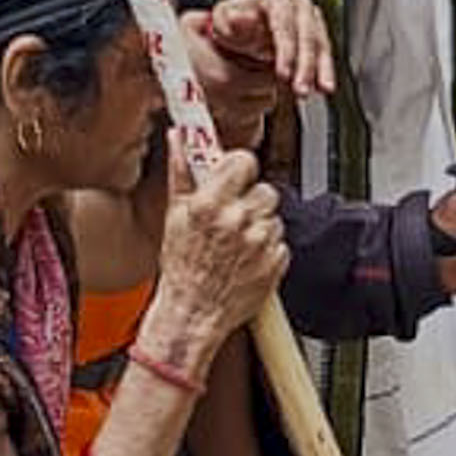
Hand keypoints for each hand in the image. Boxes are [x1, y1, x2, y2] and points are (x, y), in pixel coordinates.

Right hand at [152, 153, 287, 354]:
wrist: (193, 315)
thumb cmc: (182, 269)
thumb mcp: (174, 216)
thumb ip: (181, 172)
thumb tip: (179, 139)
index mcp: (210, 204)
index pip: (244, 161)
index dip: (239, 168)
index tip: (233, 175)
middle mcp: (238, 220)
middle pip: (264, 189)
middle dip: (250, 200)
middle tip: (233, 216)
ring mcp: (260, 242)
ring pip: (274, 216)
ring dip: (260, 225)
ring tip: (238, 242)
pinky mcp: (276, 262)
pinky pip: (281, 241)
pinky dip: (268, 248)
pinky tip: (248, 258)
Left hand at [192, 0, 333, 111]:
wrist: (242, 40)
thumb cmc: (232, 28)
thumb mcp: (223, 23)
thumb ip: (230, 20)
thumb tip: (239, 17)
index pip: (284, 20)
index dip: (286, 49)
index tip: (283, 72)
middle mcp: (297, 4)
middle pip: (307, 33)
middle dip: (305, 64)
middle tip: (299, 88)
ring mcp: (310, 19)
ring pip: (320, 44)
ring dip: (319, 70)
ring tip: (317, 91)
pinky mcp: (317, 37)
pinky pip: (324, 54)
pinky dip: (325, 72)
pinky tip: (324, 88)